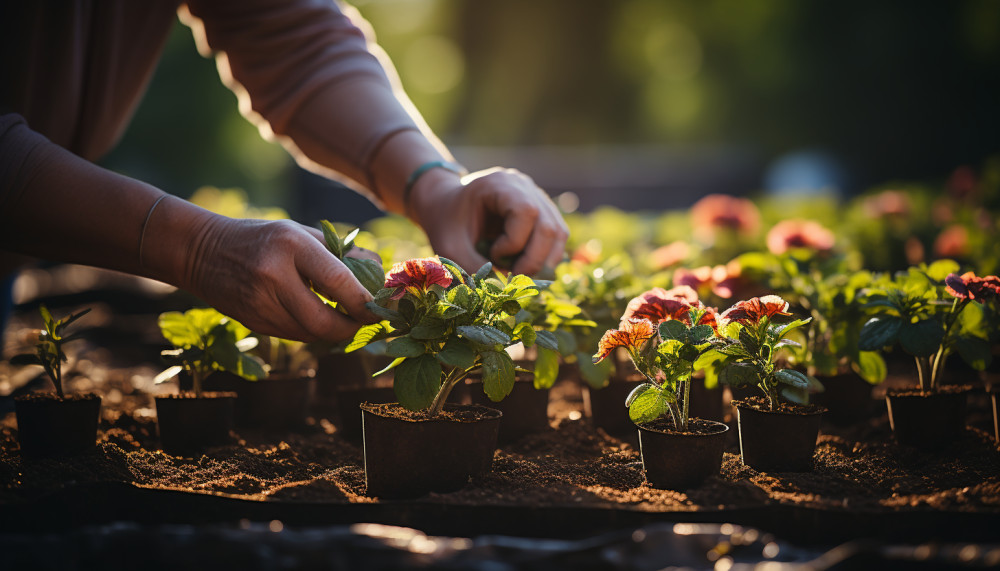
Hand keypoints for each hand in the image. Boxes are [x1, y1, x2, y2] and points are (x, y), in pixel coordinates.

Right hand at [184, 217, 379, 341]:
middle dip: (353, 327)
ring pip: (312, 334)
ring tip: (346, 317)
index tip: (381, 308)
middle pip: (326, 322)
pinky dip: (313, 330)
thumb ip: (340, 252)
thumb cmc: (262, 238)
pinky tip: (318, 316)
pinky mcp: (253, 323)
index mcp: (290, 245)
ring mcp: (260, 303)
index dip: (365, 302)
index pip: (339, 282)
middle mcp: (274, 276)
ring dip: (334, 331)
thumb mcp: (299, 232)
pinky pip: (295, 335)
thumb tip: (379, 273)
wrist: (201, 251)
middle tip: (367, 321)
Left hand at [410, 167, 567, 275]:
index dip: (514, 242)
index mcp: (500, 184)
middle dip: (533, 260)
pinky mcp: (543, 212)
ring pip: (559, 233)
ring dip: (542, 261)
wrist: (444, 206)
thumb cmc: (445, 223)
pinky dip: (544, 257)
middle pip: (549, 226)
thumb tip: (505, 290)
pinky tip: (523, 265)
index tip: (492, 255)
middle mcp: (524, 186)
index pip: (526, 212)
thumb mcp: (450, 247)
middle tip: (511, 277)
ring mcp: (537, 197)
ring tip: (517, 272)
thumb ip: (475, 268)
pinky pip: (557, 237)